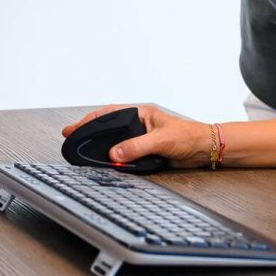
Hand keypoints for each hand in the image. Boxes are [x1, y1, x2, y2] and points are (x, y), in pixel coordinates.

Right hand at [61, 104, 210, 167]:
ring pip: (116, 141)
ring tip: (86, 152)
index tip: (74, 128)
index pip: (110, 114)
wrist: (203, 148)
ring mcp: (141, 137)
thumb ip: (136, 146)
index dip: (90, 120)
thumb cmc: (188, 136)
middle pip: (109, 128)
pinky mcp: (145, 150)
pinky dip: (115, 158)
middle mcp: (139, 124)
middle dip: (91, 133)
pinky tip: (107, 162)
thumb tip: (114, 154)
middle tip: (72, 138)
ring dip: (102, 147)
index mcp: (141, 113)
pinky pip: (125, 153)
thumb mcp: (160, 140)